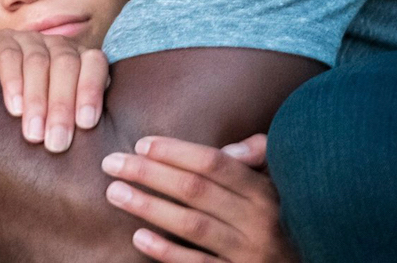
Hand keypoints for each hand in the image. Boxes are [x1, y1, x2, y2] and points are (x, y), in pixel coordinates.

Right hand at [0, 30, 109, 152]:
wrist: (0, 87)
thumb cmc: (47, 107)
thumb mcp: (69, 107)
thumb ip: (82, 117)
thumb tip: (98, 147)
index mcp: (82, 56)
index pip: (94, 63)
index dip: (91, 90)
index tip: (85, 123)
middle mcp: (59, 44)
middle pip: (65, 66)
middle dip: (62, 106)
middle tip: (56, 142)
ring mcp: (30, 40)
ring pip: (37, 63)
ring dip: (36, 101)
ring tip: (34, 134)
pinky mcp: (2, 41)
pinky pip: (9, 57)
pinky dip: (12, 83)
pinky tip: (14, 109)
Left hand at [101, 135, 297, 262]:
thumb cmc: (284, 219)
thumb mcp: (281, 185)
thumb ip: (258, 159)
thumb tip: (229, 146)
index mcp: (265, 191)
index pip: (215, 163)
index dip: (176, 152)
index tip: (141, 144)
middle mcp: (258, 221)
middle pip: (195, 191)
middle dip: (149, 174)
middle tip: (112, 163)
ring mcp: (247, 253)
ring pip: (191, 226)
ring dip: (149, 207)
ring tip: (114, 192)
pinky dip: (167, 252)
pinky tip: (139, 237)